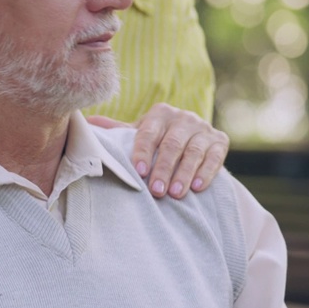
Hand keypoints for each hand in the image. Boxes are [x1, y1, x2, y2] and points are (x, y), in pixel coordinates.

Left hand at [88, 102, 228, 198]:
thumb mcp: (141, 134)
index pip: (148, 133)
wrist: (193, 140)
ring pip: (193, 151)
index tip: (139, 173)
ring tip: (175, 194)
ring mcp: (203, 128)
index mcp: (160, 113)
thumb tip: (88, 122)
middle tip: (156, 191)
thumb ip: (119, 131)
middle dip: (164, 169)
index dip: (143, 153)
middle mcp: (183, 117)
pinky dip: (206, 172)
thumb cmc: (159, 140)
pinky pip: (215, 157)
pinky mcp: (220, 141)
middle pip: (172, 144)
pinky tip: (197, 187)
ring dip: (184, 173)